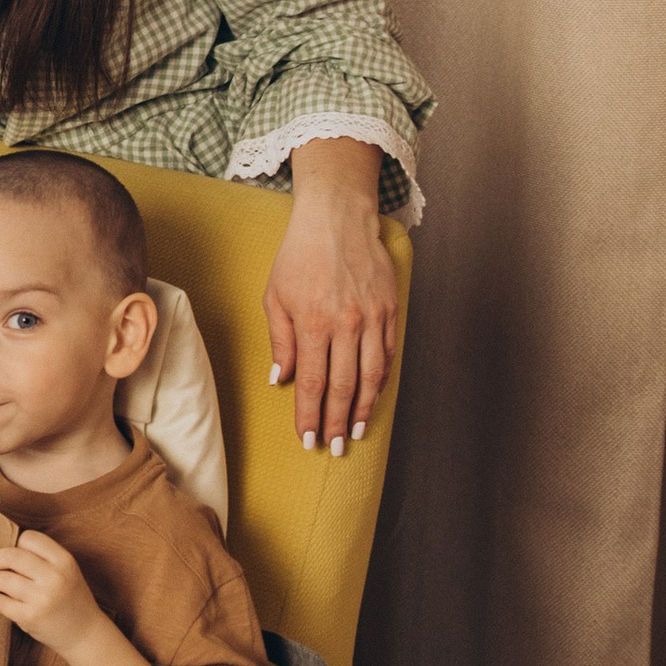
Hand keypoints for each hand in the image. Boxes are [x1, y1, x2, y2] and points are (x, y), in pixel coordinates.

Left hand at [0, 534, 98, 658]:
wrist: (85, 634)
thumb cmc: (71, 600)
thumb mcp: (67, 571)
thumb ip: (42, 558)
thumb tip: (3, 549)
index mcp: (65, 561)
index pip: (29, 538)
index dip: (16, 544)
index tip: (12, 554)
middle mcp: (54, 577)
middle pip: (11, 555)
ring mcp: (42, 598)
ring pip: (1, 578)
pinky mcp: (29, 617)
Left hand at [266, 139, 397, 453]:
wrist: (338, 217)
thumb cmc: (300, 255)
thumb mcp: (276, 295)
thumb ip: (281, 340)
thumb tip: (282, 379)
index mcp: (313, 323)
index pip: (313, 383)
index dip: (311, 415)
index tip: (309, 439)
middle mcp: (345, 324)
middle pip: (344, 387)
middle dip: (339, 422)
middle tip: (336, 448)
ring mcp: (371, 317)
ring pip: (371, 376)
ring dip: (365, 409)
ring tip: (358, 433)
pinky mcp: (390, 309)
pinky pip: (387, 353)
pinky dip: (381, 379)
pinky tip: (374, 396)